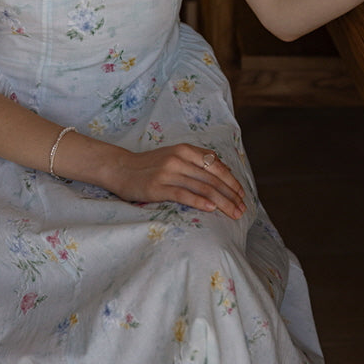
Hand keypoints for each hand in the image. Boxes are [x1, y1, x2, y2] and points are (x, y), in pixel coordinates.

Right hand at [108, 143, 247, 219]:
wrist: (120, 168)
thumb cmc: (150, 165)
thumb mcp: (175, 156)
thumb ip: (196, 161)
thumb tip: (224, 172)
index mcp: (186, 150)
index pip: (217, 166)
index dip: (232, 181)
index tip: (242, 195)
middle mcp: (180, 158)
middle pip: (213, 178)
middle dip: (231, 195)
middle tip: (242, 208)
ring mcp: (169, 172)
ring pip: (203, 187)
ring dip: (222, 202)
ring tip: (233, 213)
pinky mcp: (158, 187)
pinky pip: (184, 194)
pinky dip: (200, 202)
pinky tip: (212, 209)